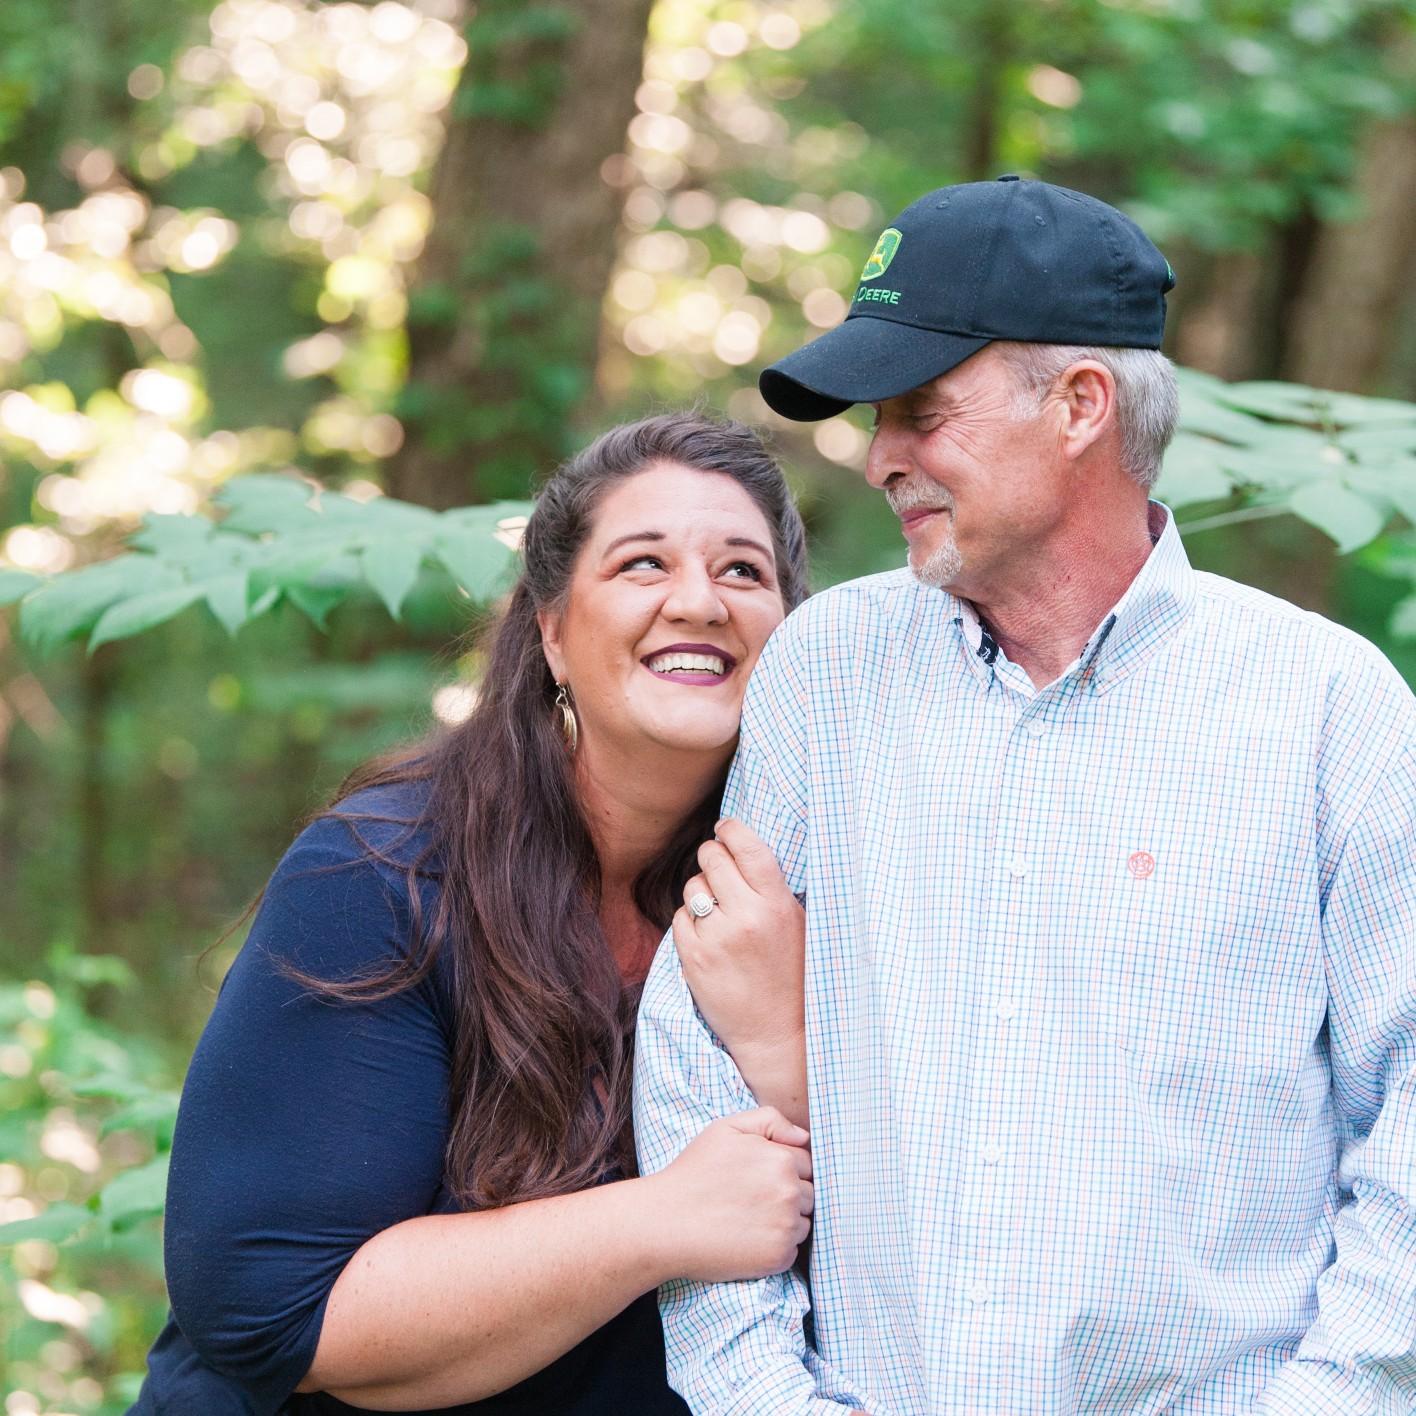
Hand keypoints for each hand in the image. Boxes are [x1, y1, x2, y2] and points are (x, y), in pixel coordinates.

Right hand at [645, 1107, 811, 1282]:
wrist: (665, 1222)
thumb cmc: (694, 1172)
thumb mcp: (725, 1128)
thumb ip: (769, 1120)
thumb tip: (804, 1137)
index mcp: (781, 1159)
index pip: (806, 1163)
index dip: (783, 1168)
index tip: (758, 1177)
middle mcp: (789, 1193)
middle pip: (809, 1193)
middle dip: (787, 1194)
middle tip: (751, 1199)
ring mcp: (785, 1227)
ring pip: (802, 1221)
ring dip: (785, 1221)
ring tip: (749, 1219)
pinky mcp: (778, 1258)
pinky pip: (792, 1249)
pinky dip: (776, 1246)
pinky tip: (749, 1239)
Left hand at [674, 818, 804, 1061]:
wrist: (778, 1034)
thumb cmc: (793, 975)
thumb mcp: (797, 924)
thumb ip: (772, 888)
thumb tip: (742, 847)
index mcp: (777, 904)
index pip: (747, 846)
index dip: (731, 829)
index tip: (725, 828)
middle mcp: (746, 917)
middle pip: (711, 858)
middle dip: (712, 857)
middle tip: (719, 868)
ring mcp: (717, 939)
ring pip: (693, 887)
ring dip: (701, 893)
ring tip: (720, 914)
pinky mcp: (693, 959)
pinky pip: (680, 919)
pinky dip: (691, 923)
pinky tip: (710, 938)